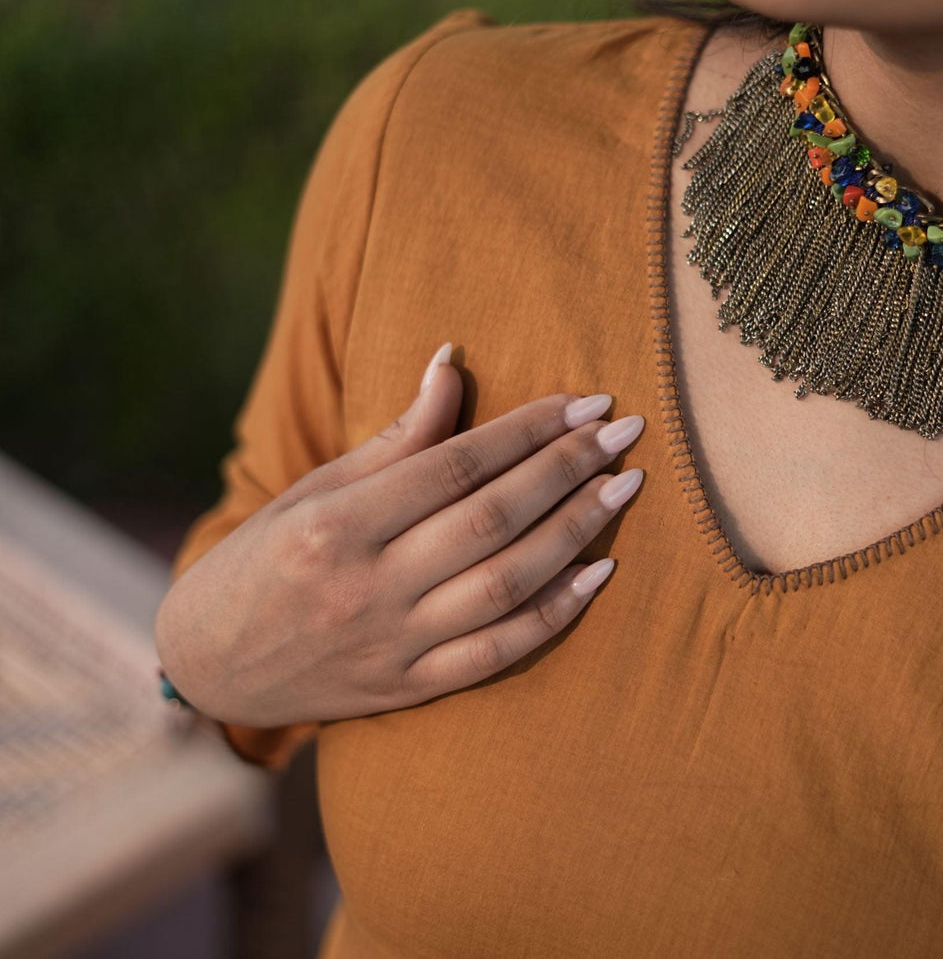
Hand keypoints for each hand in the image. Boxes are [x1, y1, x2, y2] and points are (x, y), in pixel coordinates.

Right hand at [156, 343, 644, 727]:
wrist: (208, 667)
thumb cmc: (263, 560)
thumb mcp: (313, 491)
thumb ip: (394, 439)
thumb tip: (452, 361)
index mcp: (333, 525)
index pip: (453, 467)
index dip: (526, 431)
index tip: (584, 401)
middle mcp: (365, 586)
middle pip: (490, 520)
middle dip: (566, 470)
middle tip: (625, 432)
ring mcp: (392, 644)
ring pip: (505, 584)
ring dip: (575, 532)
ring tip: (625, 487)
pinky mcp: (411, 689)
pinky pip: (499, 652)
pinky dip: (555, 613)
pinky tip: (601, 572)